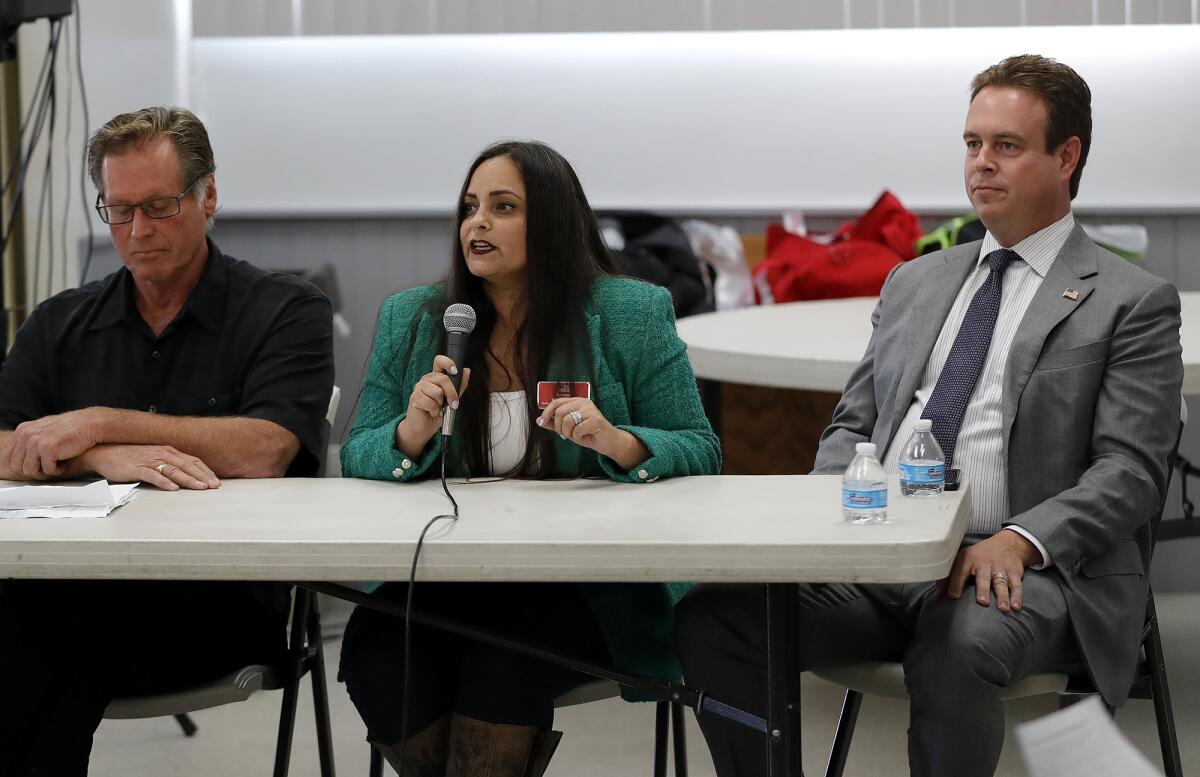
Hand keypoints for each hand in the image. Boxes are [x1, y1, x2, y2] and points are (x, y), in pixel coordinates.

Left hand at [7, 408, 108, 478]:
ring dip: (45, 472)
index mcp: (23, 430)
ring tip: (57, 464)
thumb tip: (22, 457)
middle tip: (49, 468)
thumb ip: (31, 440)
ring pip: (29, 470)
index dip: (23, 467)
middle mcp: (26, 434)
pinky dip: (58, 471)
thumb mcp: (45, 430)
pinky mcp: (47, 449)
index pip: (9, 457)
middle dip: (34, 471)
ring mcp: (35, 441)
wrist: (91, 424)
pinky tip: (65, 462)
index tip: (37, 468)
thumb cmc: (73, 429)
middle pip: (17, 466)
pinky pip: (47, 470)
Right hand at [76, 444, 219, 490]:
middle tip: (214, 486)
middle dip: (203, 476)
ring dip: (189, 479)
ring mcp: (150, 460)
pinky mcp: (137, 468)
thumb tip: (186, 475)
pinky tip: (173, 489)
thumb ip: (169, 464)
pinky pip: (153, 475)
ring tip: (200, 488)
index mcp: (168, 451)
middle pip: (187, 465)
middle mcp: (162, 453)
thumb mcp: (154, 458)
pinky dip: (164, 482)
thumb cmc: (130, 457)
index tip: (216, 481)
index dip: (205, 471)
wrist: (104, 452)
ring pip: (174, 470)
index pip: (192, 461)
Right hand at [395, 355, 470, 456]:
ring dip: (440, 405)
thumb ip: (459, 386)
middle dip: (452, 393)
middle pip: (443, 379)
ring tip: (437, 409)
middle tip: (453, 404)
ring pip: (437, 392)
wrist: (423, 428)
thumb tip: (467, 371)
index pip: (439, 361)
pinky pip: (430, 403)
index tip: (455, 371)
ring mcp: (419, 388)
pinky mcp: (415, 398)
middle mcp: (426, 380)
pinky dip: (434, 411)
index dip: (447, 363)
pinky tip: (431, 413)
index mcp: (435, 377)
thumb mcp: (452, 399)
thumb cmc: (437, 413)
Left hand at [537, 397, 647, 469]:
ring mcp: (591, 410)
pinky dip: (578, 437)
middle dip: (560, 427)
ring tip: (577, 435)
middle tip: (567, 434)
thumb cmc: (589, 434)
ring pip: (567, 421)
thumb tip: (539, 420)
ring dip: (569, 433)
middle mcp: (584, 402)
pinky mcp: (596, 420)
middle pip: (560, 412)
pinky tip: (585, 436)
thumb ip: (554, 424)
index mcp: (577, 401)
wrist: (608, 442)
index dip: (547, 412)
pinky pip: (577, 430)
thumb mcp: (568, 429)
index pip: (556, 402)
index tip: (542, 422)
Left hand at [940, 530, 1041, 611]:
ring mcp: (1000, 567)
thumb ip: (950, 577)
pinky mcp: (1014, 572)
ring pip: (1001, 582)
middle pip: (983, 577)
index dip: (955, 583)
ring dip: (1002, 596)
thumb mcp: (963, 559)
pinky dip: (1017, 596)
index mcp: (968, 559)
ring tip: (1003, 608)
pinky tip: (1016, 606)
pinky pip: (1016, 585)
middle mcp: (984, 563)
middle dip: (982, 589)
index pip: (960, 571)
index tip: (953, 596)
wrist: (1007, 544)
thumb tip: (938, 595)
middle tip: (982, 602)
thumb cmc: (980, 556)